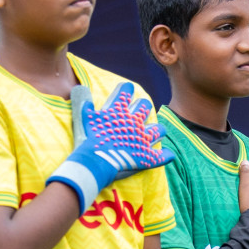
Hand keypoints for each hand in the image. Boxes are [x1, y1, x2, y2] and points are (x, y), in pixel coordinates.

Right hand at [48, 82, 173, 212]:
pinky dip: (166, 156)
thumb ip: (82, 102)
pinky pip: (160, 156)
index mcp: (119, 112)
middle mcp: (134, 122)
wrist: (96, 161)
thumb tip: (79, 87)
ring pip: (158, 130)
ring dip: (158, 130)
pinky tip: (169, 155)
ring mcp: (142, 139)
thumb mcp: (84, 118)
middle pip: (145, 108)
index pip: (125, 93)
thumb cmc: (89, 139)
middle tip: (142, 108)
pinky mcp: (147, 156)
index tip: (127, 89)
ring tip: (158, 131)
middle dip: (144, 106)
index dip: (127, 90)